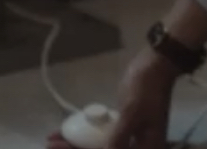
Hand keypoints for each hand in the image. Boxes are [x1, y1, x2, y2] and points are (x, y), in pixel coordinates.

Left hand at [47, 49, 178, 148]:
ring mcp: (128, 139)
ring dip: (74, 145)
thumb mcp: (132, 112)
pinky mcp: (120, 129)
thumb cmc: (147, 88)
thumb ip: (117, 138)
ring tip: (51, 139)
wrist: (156, 65)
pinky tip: (63, 132)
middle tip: (51, 144)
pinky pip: (98, 138)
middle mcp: (138, 147)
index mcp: (146, 148)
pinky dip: (81, 136)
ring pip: (98, 147)